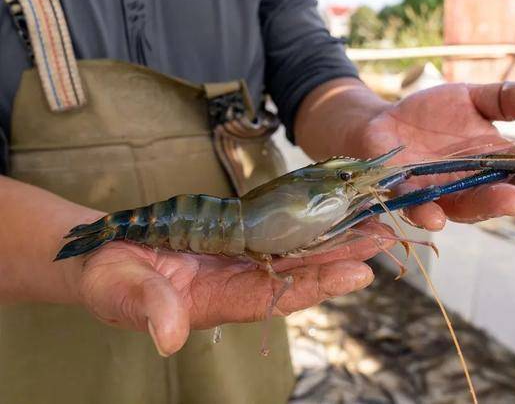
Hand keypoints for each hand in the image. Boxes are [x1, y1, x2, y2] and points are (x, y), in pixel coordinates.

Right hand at [70, 221, 391, 356]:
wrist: (105, 256)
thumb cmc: (111, 279)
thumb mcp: (122, 292)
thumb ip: (148, 308)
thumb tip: (170, 335)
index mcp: (219, 300)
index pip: (276, 296)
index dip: (317, 285)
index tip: (357, 273)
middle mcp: (239, 280)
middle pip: (298, 270)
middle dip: (341, 256)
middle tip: (383, 238)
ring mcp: (239, 257)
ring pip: (293, 247)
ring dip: (331, 235)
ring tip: (371, 220)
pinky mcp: (234, 234)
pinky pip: (276, 227)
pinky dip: (303, 217)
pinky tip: (330, 206)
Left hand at [353, 82, 514, 229]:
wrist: (382, 122)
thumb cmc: (430, 114)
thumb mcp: (470, 98)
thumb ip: (502, 99)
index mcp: (493, 165)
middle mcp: (471, 186)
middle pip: (507, 197)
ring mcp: (440, 194)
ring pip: (467, 207)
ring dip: (491, 206)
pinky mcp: (406, 195)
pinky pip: (417, 208)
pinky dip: (426, 213)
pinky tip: (436, 216)